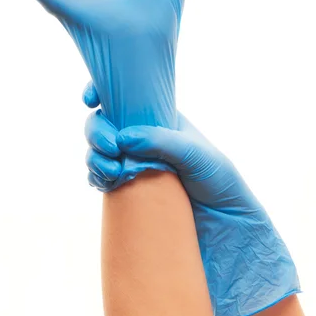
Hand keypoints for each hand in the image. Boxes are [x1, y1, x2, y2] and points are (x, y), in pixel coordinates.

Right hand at [83, 82, 299, 315]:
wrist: (225, 223)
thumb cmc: (217, 179)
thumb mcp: (195, 154)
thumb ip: (160, 141)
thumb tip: (123, 137)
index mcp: (159, 119)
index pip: (125, 98)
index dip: (102, 92)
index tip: (90, 100)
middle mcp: (142, 138)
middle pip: (104, 124)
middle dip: (97, 132)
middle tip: (109, 147)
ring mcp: (133, 163)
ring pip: (99, 152)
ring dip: (95, 158)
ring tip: (112, 171)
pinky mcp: (128, 190)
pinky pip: (102, 178)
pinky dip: (97, 178)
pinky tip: (106, 183)